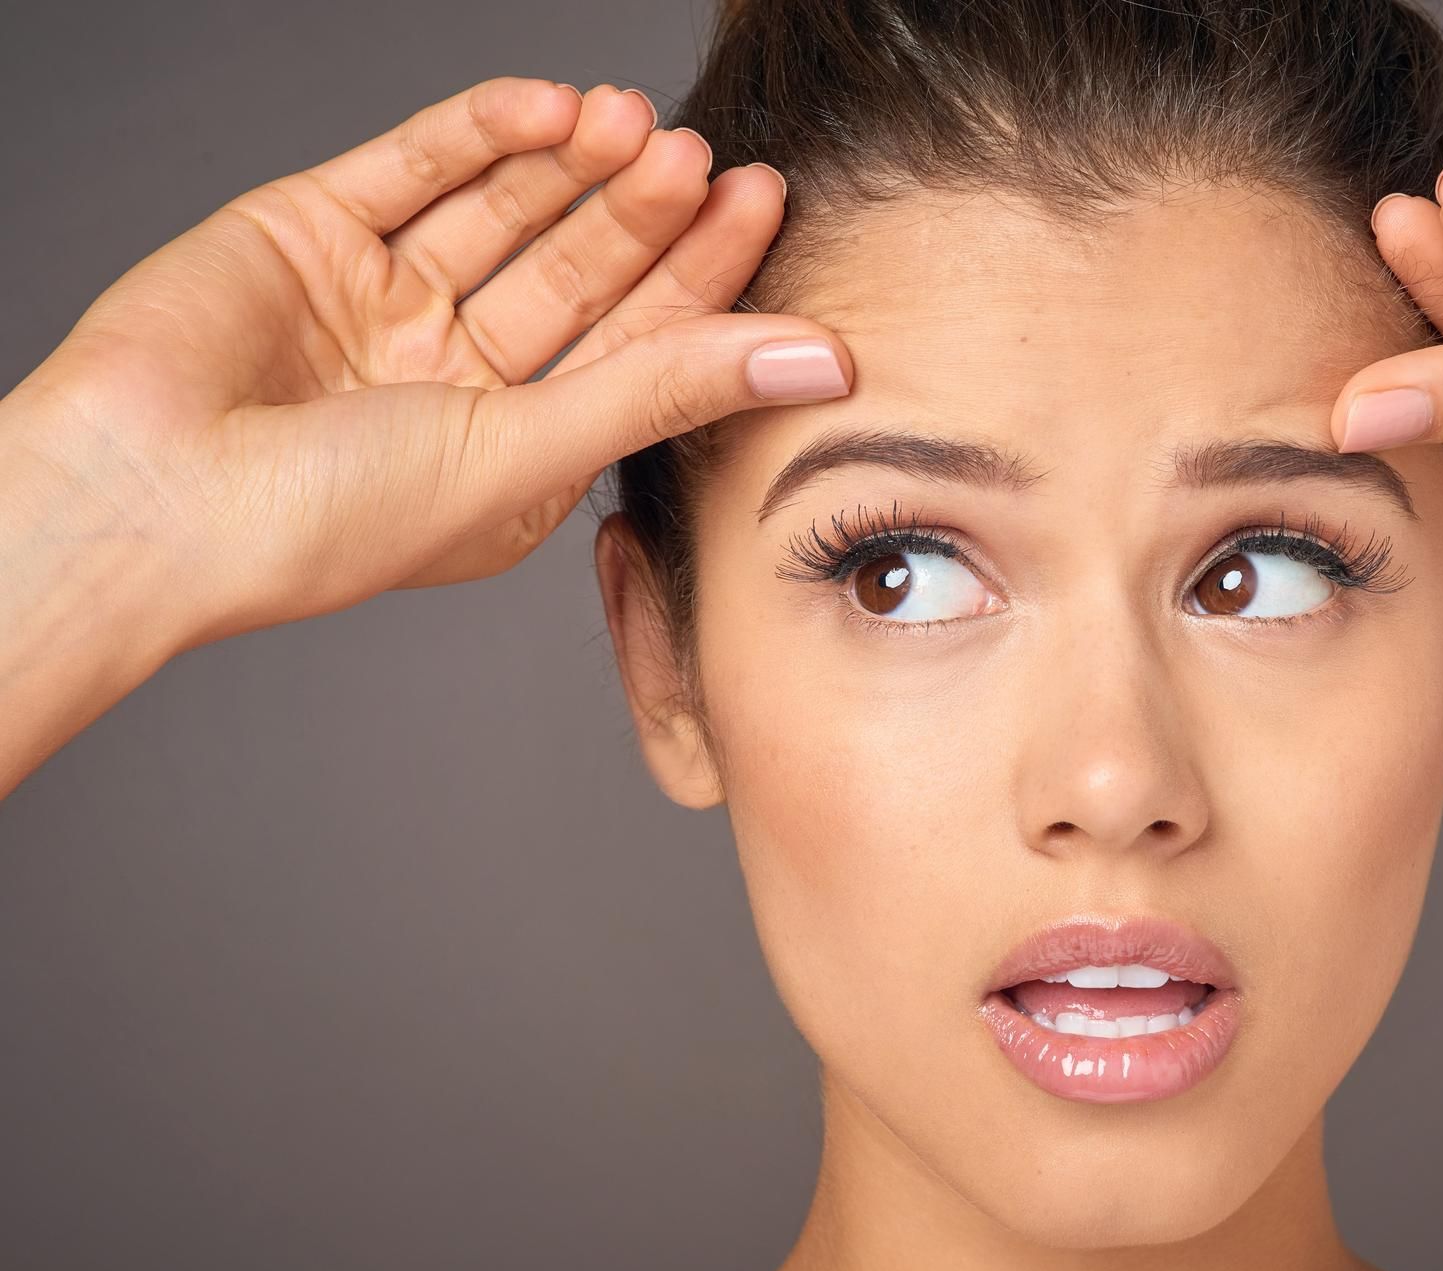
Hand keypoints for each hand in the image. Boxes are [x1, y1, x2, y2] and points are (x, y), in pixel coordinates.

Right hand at [4, 76, 849, 649]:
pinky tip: (551, 106)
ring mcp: (383, 301)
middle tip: (700, 155)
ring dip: (573, 163)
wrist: (143, 494)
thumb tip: (824, 360)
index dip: (701, 275)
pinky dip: (484, 129)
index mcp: (514, 449)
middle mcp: (456, 375)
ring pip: (504, 210)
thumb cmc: (325, 519)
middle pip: (579, 272)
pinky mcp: (312, 231)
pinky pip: (416, 164)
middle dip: (641, 211)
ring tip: (634, 120)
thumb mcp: (526, 453)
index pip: (634, 346)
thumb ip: (670, 392)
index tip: (762, 203)